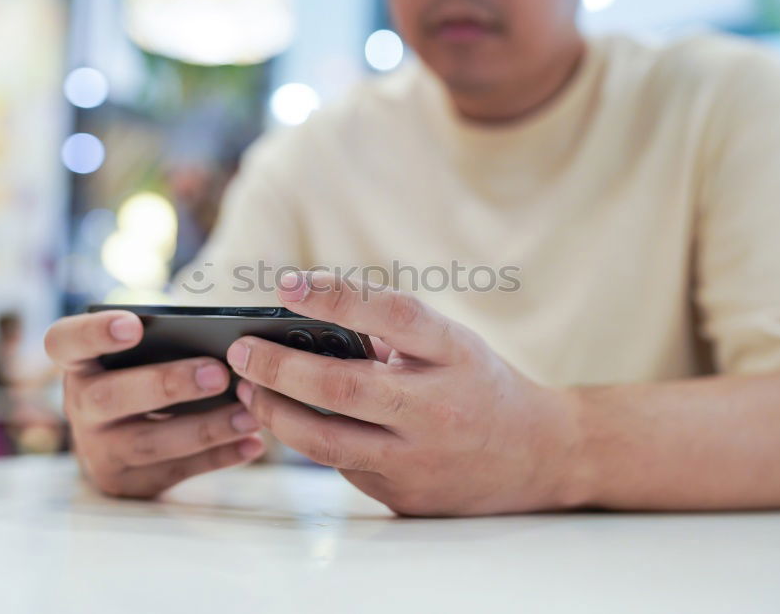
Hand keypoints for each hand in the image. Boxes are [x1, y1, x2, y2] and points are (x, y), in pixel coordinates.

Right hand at [44, 311, 264, 498]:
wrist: (118, 442)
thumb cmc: (139, 378)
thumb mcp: (135, 360)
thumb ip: (165, 346)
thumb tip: (231, 344)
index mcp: (78, 364)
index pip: (66, 342)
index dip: (94, 333)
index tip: (132, 324)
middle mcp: (80, 407)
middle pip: (111, 397)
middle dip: (168, 384)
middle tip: (218, 373)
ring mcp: (100, 450)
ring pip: (148, 443)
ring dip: (205, 428)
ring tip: (250, 414)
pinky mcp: (128, 483)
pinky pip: (176, 471)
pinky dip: (218, 457)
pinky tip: (251, 443)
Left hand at [225, 272, 585, 515]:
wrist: (540, 457)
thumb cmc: (482, 387)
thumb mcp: (452, 347)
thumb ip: (391, 338)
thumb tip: (306, 331)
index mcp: (455, 354)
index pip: (392, 314)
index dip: (336, 296)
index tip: (286, 284)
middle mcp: (438, 407)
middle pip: (344, 387)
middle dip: (279, 367)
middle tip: (240, 352)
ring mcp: (420, 458)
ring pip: (326, 441)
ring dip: (276, 413)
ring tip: (248, 391)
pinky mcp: (404, 495)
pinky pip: (341, 466)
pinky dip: (311, 440)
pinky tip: (294, 421)